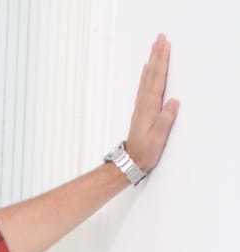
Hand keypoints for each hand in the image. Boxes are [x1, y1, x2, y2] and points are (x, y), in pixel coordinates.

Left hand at [126, 33, 179, 174]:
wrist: (130, 162)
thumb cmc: (145, 152)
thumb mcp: (158, 138)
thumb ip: (165, 119)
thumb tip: (173, 101)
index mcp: (149, 108)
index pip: (157, 79)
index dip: (161, 62)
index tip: (164, 45)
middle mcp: (143, 104)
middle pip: (151, 74)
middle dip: (156, 55)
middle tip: (159, 38)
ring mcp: (141, 106)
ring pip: (147, 78)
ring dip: (152, 62)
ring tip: (154, 48)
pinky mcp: (141, 111)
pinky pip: (144, 86)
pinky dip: (147, 75)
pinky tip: (147, 70)